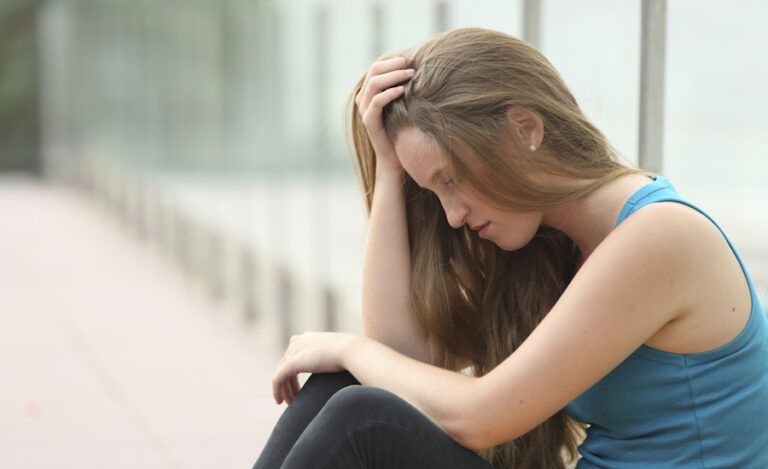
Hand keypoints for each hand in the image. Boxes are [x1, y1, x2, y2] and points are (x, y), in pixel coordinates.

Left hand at [271, 332, 357, 404]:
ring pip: (280, 374)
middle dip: (288, 383)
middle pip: (285, 366)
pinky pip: (278, 379)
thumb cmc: (352, 354)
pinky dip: (277, 391)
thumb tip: (340, 367)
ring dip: (284, 390)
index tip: (299, 387)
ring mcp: (293, 351)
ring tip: (290, 403)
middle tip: (294, 399)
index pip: (294, 356)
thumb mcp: (341, 353)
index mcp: (307, 337)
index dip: (294, 373)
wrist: (351, 351)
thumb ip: (334, 359)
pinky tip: (281, 401)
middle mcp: (297, 341)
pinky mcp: (291, 363)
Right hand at [354, 56, 415, 173]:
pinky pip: (376, 102)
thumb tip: (419, 68)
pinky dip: (389, 93)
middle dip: (393, 65)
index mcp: (370, 93)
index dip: (392, 61)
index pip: (376, 68)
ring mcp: (364, 110)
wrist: (396, 159)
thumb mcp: (405, 105)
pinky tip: (403, 90)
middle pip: (373, 71)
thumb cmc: (404, 130)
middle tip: (410, 64)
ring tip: (411, 74)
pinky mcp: (369, 122)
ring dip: (393, 76)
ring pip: (374, 84)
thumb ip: (405, 88)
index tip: (410, 59)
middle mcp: (364, 99)